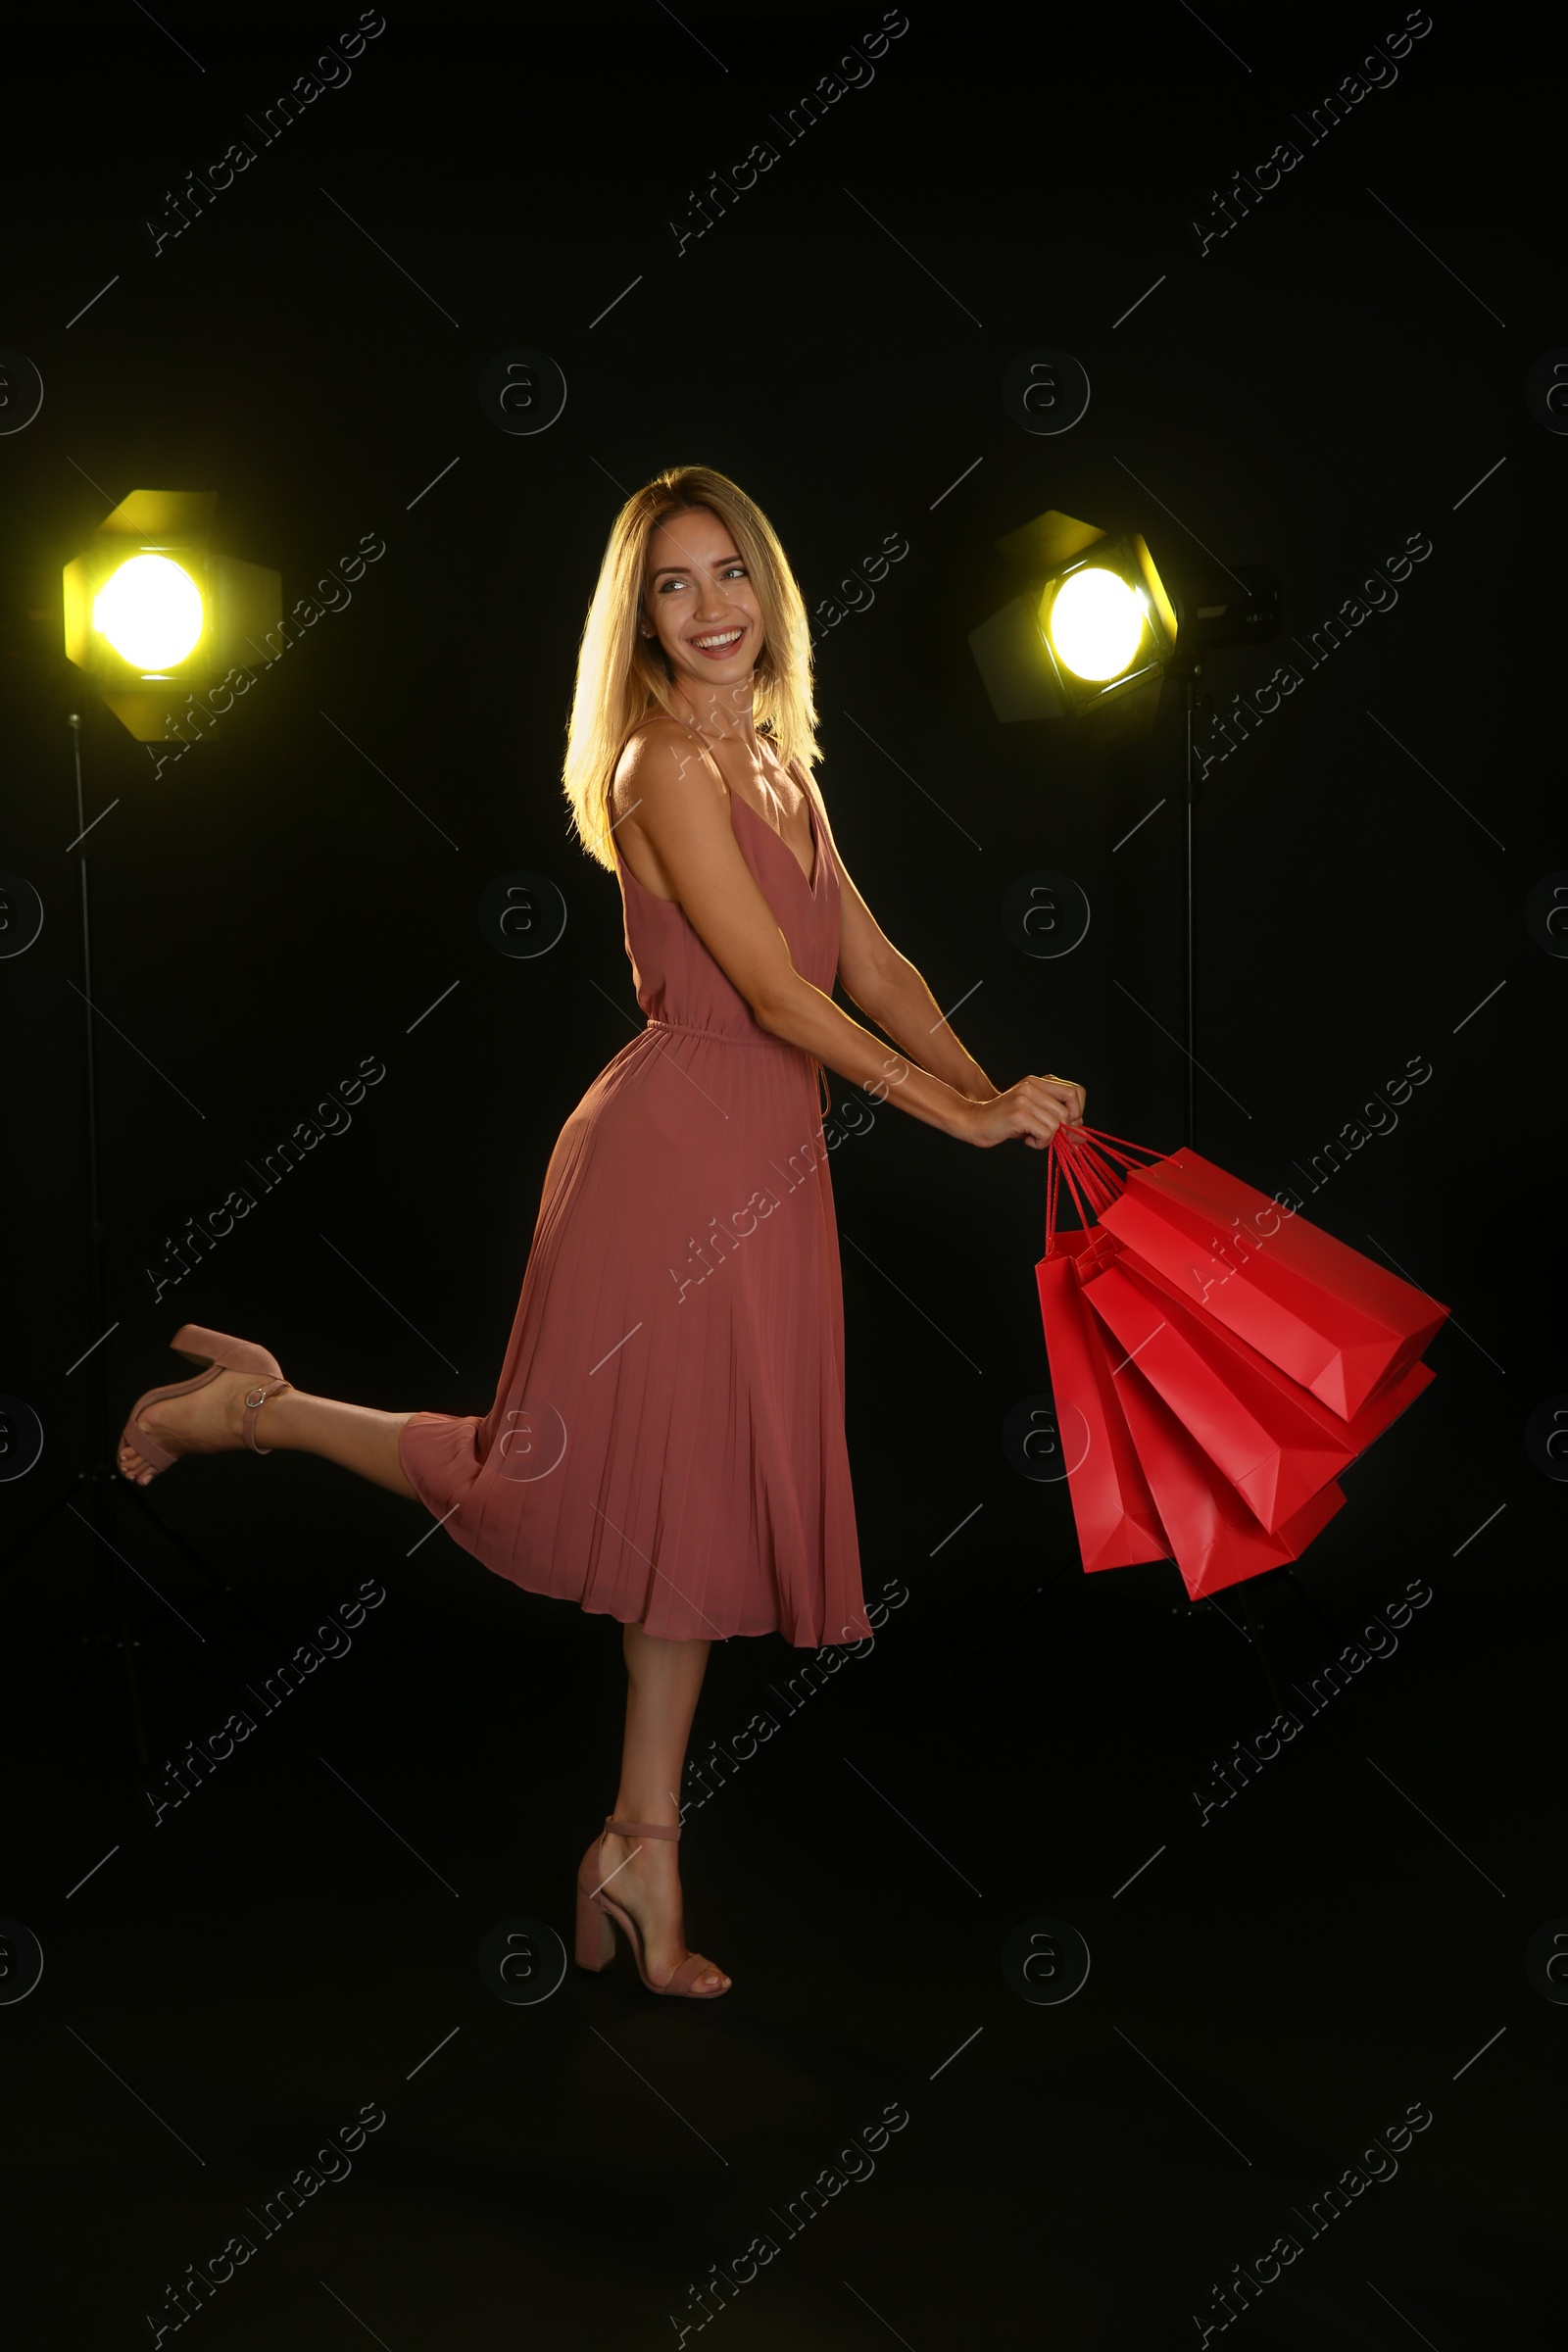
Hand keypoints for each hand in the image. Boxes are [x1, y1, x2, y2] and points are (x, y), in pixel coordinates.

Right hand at [960, 1073, 1086, 1149]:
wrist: (973, 1122)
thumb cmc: (1004, 1122)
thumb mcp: (1033, 1114)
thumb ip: (1056, 1117)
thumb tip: (1081, 1135)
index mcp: (1038, 1082)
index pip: (1076, 1092)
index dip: (1078, 1111)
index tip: (1068, 1125)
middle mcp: (1033, 1086)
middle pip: (1069, 1111)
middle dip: (1064, 1130)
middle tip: (1049, 1136)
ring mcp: (1025, 1098)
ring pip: (1058, 1124)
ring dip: (1048, 1138)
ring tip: (1032, 1137)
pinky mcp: (1019, 1113)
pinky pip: (1046, 1133)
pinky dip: (1039, 1143)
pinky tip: (1026, 1140)